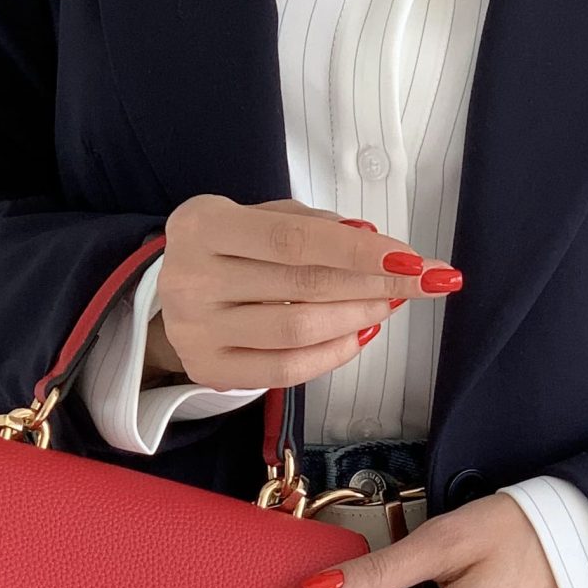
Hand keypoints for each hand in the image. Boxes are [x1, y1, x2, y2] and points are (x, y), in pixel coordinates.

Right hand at [149, 195, 461, 389]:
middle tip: (419, 282)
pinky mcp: (208, 369)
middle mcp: (191, 278)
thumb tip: (372, 240)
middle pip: (301, 285)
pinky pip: (284, 370)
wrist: (169, 295)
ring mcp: (196, 330)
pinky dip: (332, 354)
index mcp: (203, 225)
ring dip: (356, 317)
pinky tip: (359, 335)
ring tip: (388, 305)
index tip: (411, 259)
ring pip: (297, 330)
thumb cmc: (229, 248)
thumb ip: (309, 225)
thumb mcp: (257, 217)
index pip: (293, 241)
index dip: (357, 252)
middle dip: (372, 283)